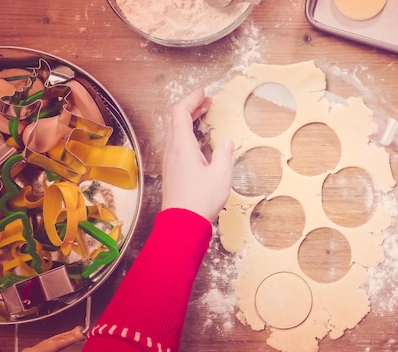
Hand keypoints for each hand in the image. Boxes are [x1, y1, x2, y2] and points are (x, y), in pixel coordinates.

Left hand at [162, 89, 233, 221]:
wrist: (182, 223)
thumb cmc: (200, 200)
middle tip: (205, 102)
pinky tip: (198, 141)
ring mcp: (170, 161)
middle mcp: (172, 151)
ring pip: (174, 132)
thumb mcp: (220, 175)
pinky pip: (176, 144)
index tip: (202, 93)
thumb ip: (224, 155)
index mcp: (182, 146)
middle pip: (175, 120)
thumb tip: (227, 143)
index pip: (180, 112)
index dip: (190, 99)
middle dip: (190, 107)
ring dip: (187, 121)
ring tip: (203, 118)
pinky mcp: (172, 171)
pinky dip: (186, 134)